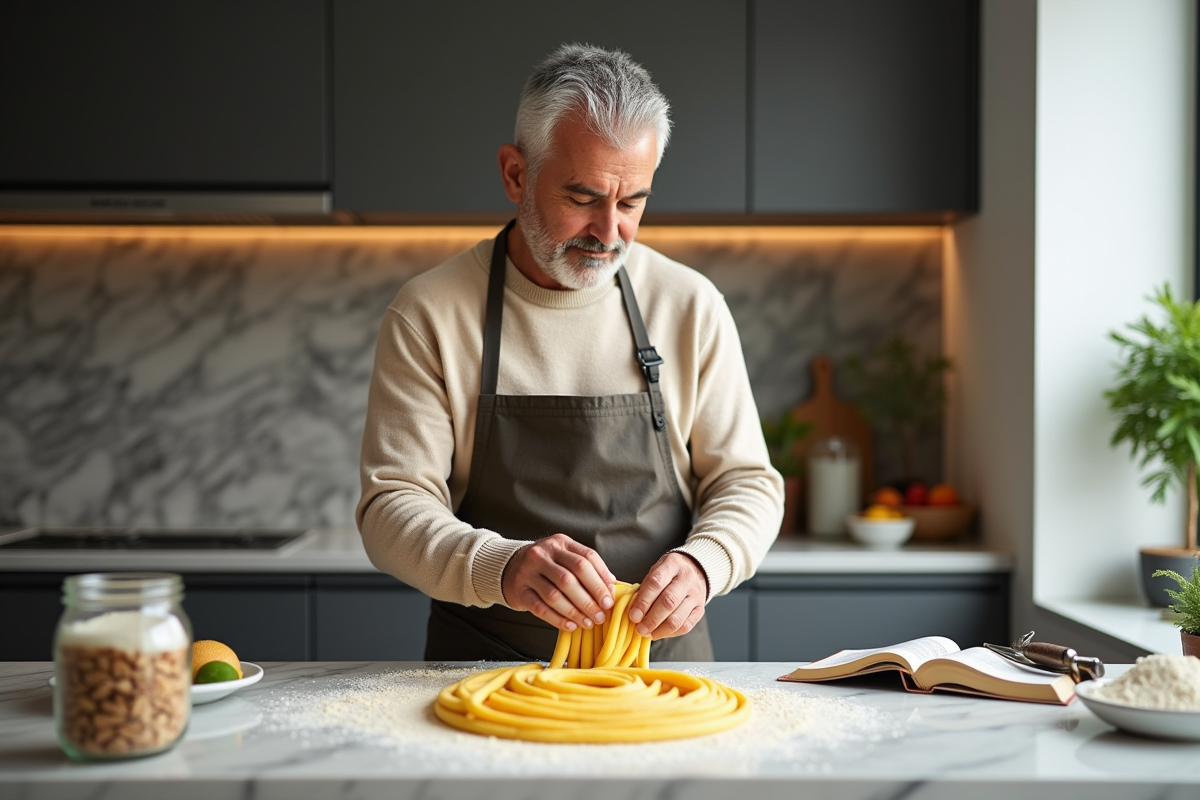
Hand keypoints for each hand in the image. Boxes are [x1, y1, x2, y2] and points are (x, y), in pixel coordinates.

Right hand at [501, 533, 616, 631]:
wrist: (509, 567)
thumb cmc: (546, 565)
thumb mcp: (565, 557)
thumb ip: (588, 567)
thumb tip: (612, 585)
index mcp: (560, 542)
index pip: (586, 558)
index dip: (601, 580)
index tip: (609, 599)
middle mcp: (543, 554)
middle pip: (571, 577)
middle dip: (589, 599)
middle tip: (600, 615)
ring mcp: (528, 572)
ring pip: (555, 595)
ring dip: (575, 612)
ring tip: (588, 622)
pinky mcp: (519, 590)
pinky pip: (540, 608)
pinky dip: (558, 619)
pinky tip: (570, 626)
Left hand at [628, 552, 708, 639]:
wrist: (695, 569)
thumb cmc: (670, 573)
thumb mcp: (656, 570)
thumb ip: (646, 588)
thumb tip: (635, 612)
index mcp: (672, 564)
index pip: (656, 583)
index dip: (643, 601)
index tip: (633, 615)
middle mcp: (687, 579)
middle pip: (668, 602)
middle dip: (651, 619)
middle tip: (640, 628)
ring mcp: (696, 595)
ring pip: (678, 618)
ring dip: (660, 630)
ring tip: (648, 633)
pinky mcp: (700, 609)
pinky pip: (686, 626)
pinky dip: (671, 633)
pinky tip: (660, 633)